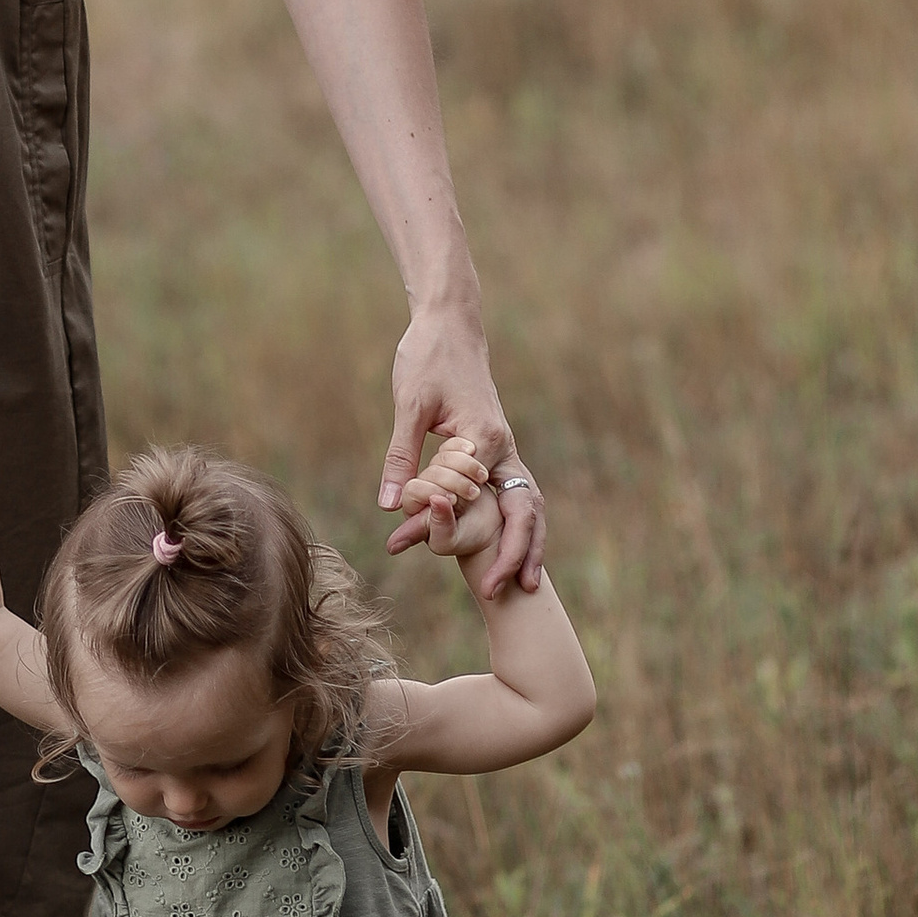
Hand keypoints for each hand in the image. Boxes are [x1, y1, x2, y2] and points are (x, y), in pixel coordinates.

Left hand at [380, 306, 542, 598]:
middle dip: (515, 552)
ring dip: (524, 543)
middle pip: (522, 508)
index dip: (445, 528)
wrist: (450, 324)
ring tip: (522, 584)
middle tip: (498, 592)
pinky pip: (512, 492)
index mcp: (484, 436)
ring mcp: (505, 448)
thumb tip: (392, 507)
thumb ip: (403, 456)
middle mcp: (504, 446)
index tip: (421, 553)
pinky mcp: (497, 448)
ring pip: (525, 503)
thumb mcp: (409, 405)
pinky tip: (508, 549)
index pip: (469, 496)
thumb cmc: (427, 358)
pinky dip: (515, 523)